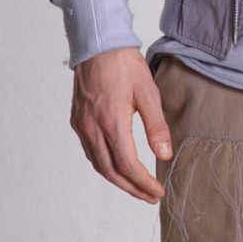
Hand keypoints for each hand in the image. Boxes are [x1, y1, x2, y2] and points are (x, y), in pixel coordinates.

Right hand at [70, 47, 171, 201]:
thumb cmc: (124, 65)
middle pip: (111, 172)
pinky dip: (105, 165)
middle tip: (149, 197)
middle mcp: (92, 128)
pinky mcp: (77, 121)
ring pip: (98, 165)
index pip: (128, 165)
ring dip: (118, 180)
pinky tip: (118, 167)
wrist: (98, 44)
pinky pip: (90, 152)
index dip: (143, 183)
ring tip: (137, 187)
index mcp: (111, 122)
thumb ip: (156, 126)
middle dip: (132, 188)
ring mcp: (81, 126)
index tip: (158, 191)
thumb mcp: (148, 92)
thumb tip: (164, 154)